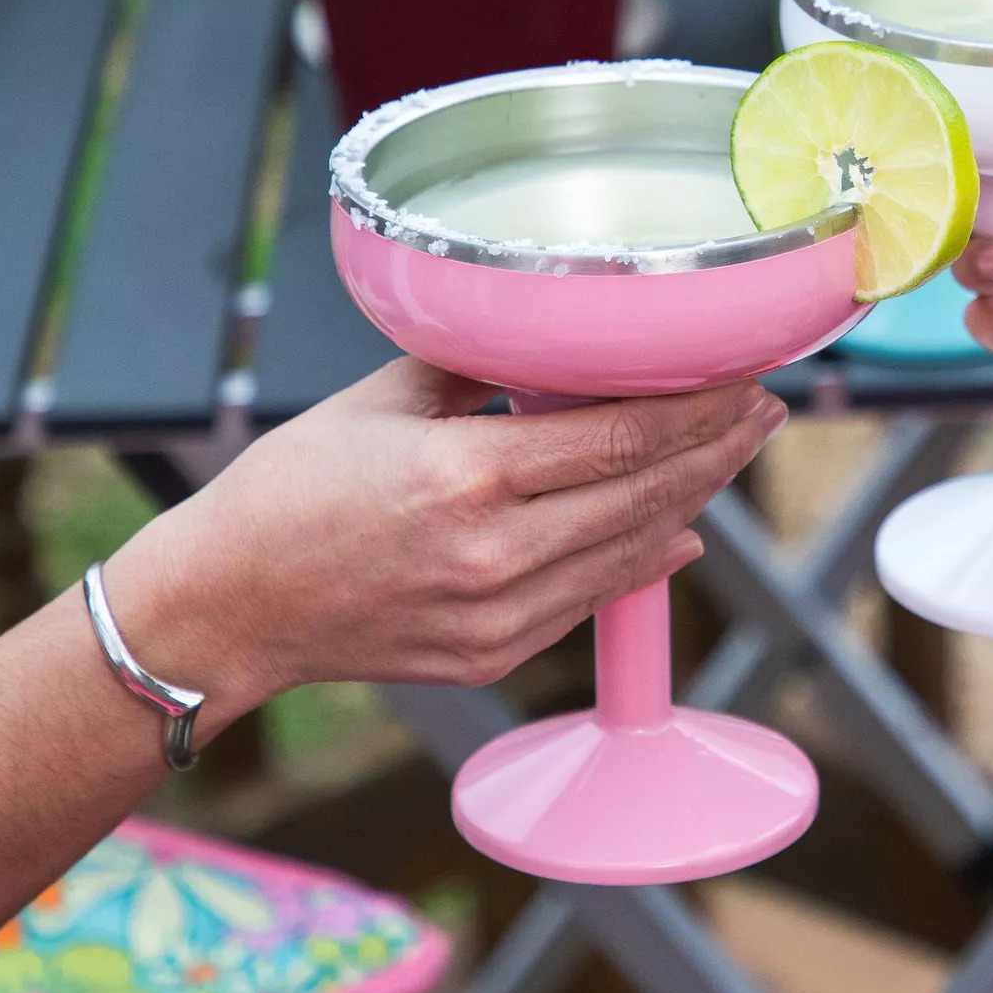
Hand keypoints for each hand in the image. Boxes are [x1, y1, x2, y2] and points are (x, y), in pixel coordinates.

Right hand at [101, 359, 784, 725]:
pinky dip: (644, 558)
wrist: (228, 608)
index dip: (698, 407)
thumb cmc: (292, 491)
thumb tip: (562, 337)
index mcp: (468, 478)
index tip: (744, 375)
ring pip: (633, 550)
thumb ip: (482, 365)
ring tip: (733, 452)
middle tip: (764, 409)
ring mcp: (498, 616)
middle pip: (647, 494)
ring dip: (695, 499)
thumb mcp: (385, 399)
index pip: (622, 438)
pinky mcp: (493, 655)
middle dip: (718, 448)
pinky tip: (677, 525)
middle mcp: (494, 555)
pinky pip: (593, 600)